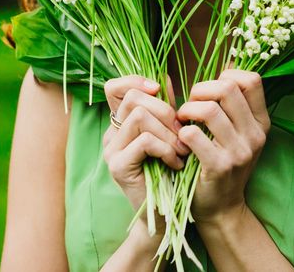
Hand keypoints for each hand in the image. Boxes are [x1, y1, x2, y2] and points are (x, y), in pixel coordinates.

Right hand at [102, 75, 189, 211]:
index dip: (135, 80)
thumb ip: (164, 109)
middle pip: (133, 98)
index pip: (114, 87)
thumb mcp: (169, 135)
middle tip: (182, 133)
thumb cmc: (170, 173)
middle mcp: (111, 134)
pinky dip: (166, 148)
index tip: (159, 90)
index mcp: (121, 123)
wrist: (166, 214)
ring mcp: (111, 150)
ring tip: (181, 150)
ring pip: (140, 116)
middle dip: (165, 110)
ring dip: (168, 132)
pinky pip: (144, 140)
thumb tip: (164, 79)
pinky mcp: (117, 166)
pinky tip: (175, 162)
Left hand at [176, 69, 270, 221]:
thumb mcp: (236, 132)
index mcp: (261, 121)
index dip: (226, 76)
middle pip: (227, 89)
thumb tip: (228, 61)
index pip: (251, 79)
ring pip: (209, 109)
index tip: (210, 91)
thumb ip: (232, 102)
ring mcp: (240, 152)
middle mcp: (255, 134)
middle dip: (201, 90)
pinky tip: (180, 139)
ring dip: (187, 110)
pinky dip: (182, 133)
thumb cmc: (222, 161)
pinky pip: (195, 136)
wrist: (220, 208)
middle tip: (189, 105)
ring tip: (181, 121)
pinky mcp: (220, 167)